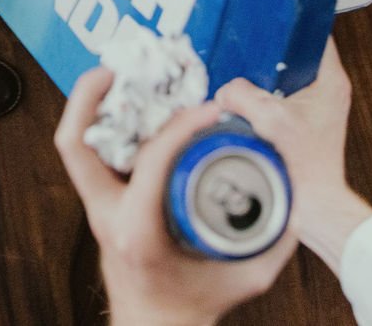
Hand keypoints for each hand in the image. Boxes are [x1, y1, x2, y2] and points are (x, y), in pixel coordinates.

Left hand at [55, 70, 295, 325]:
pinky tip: (128, 107)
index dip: (181, 126)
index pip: (152, 161)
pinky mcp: (99, 203)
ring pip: (74, 146)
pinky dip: (100, 125)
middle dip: (91, 99)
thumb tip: (297, 198)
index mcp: (139, 231)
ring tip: (118, 75)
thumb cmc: (192, 306)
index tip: (210, 110)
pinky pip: (88, 156)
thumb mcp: (243, 277)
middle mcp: (108, 215)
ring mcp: (97, 208)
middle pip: (78, 146)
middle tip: (120, 68)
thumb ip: (273, 240)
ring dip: (89, 106)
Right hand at [216, 41, 371, 263]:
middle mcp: (327, 90)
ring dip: (262, 80)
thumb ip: (240, 93)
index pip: (315, 32)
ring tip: (242, 77)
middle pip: (294, 54)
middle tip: (245, 48)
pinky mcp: (303, 124)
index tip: (269, 12)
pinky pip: (278, 100)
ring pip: (283, 78)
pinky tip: (243, 105)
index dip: (292, 19)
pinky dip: (261, 101)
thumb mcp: (267, 119)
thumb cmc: (304, 168)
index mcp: (330, 80)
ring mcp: (316, 108)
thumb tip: (224, 91)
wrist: (313, 208)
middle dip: (268, 53)